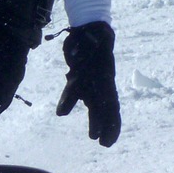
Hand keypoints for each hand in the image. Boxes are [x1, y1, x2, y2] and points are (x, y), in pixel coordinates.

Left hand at [55, 21, 120, 146]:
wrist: (88, 28)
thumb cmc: (91, 38)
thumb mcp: (92, 53)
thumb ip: (87, 69)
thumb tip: (82, 83)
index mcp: (104, 81)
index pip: (110, 107)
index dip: (111, 124)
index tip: (107, 139)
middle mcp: (100, 84)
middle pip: (104, 109)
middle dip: (105, 126)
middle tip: (104, 144)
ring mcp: (91, 81)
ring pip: (94, 104)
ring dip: (94, 120)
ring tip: (94, 137)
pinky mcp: (78, 77)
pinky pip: (75, 92)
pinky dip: (69, 101)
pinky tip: (62, 112)